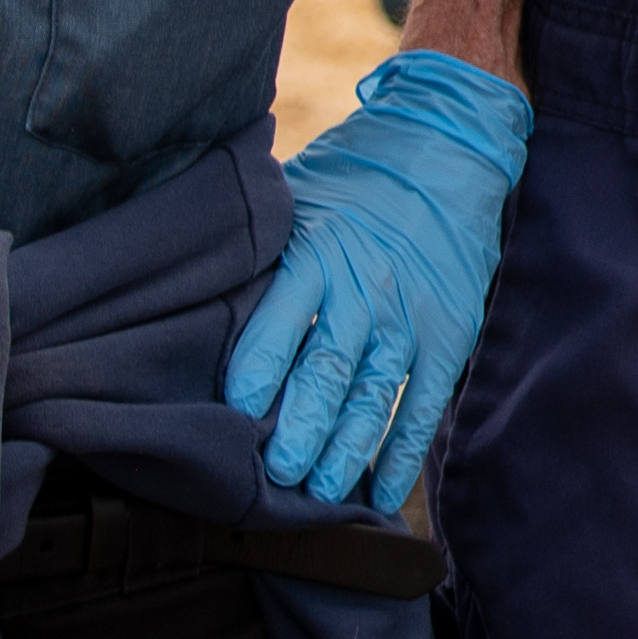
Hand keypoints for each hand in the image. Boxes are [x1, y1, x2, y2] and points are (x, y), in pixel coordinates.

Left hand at [226, 50, 527, 510]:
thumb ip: (258, 258)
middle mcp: (365, 287)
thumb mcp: (294, 202)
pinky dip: (403, 449)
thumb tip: (188, 306)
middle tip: (275, 476)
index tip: (232, 419)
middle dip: (300, 430)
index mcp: (317, 253)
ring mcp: (411, 313)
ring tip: (320, 492)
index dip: (256, 375)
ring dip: (346, 450)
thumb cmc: (353, 178)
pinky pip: (424, 402)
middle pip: (327, 371)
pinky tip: (381, 489)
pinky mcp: (449, 331)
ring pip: (374, 395)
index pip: (280, 324)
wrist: (448, 146)